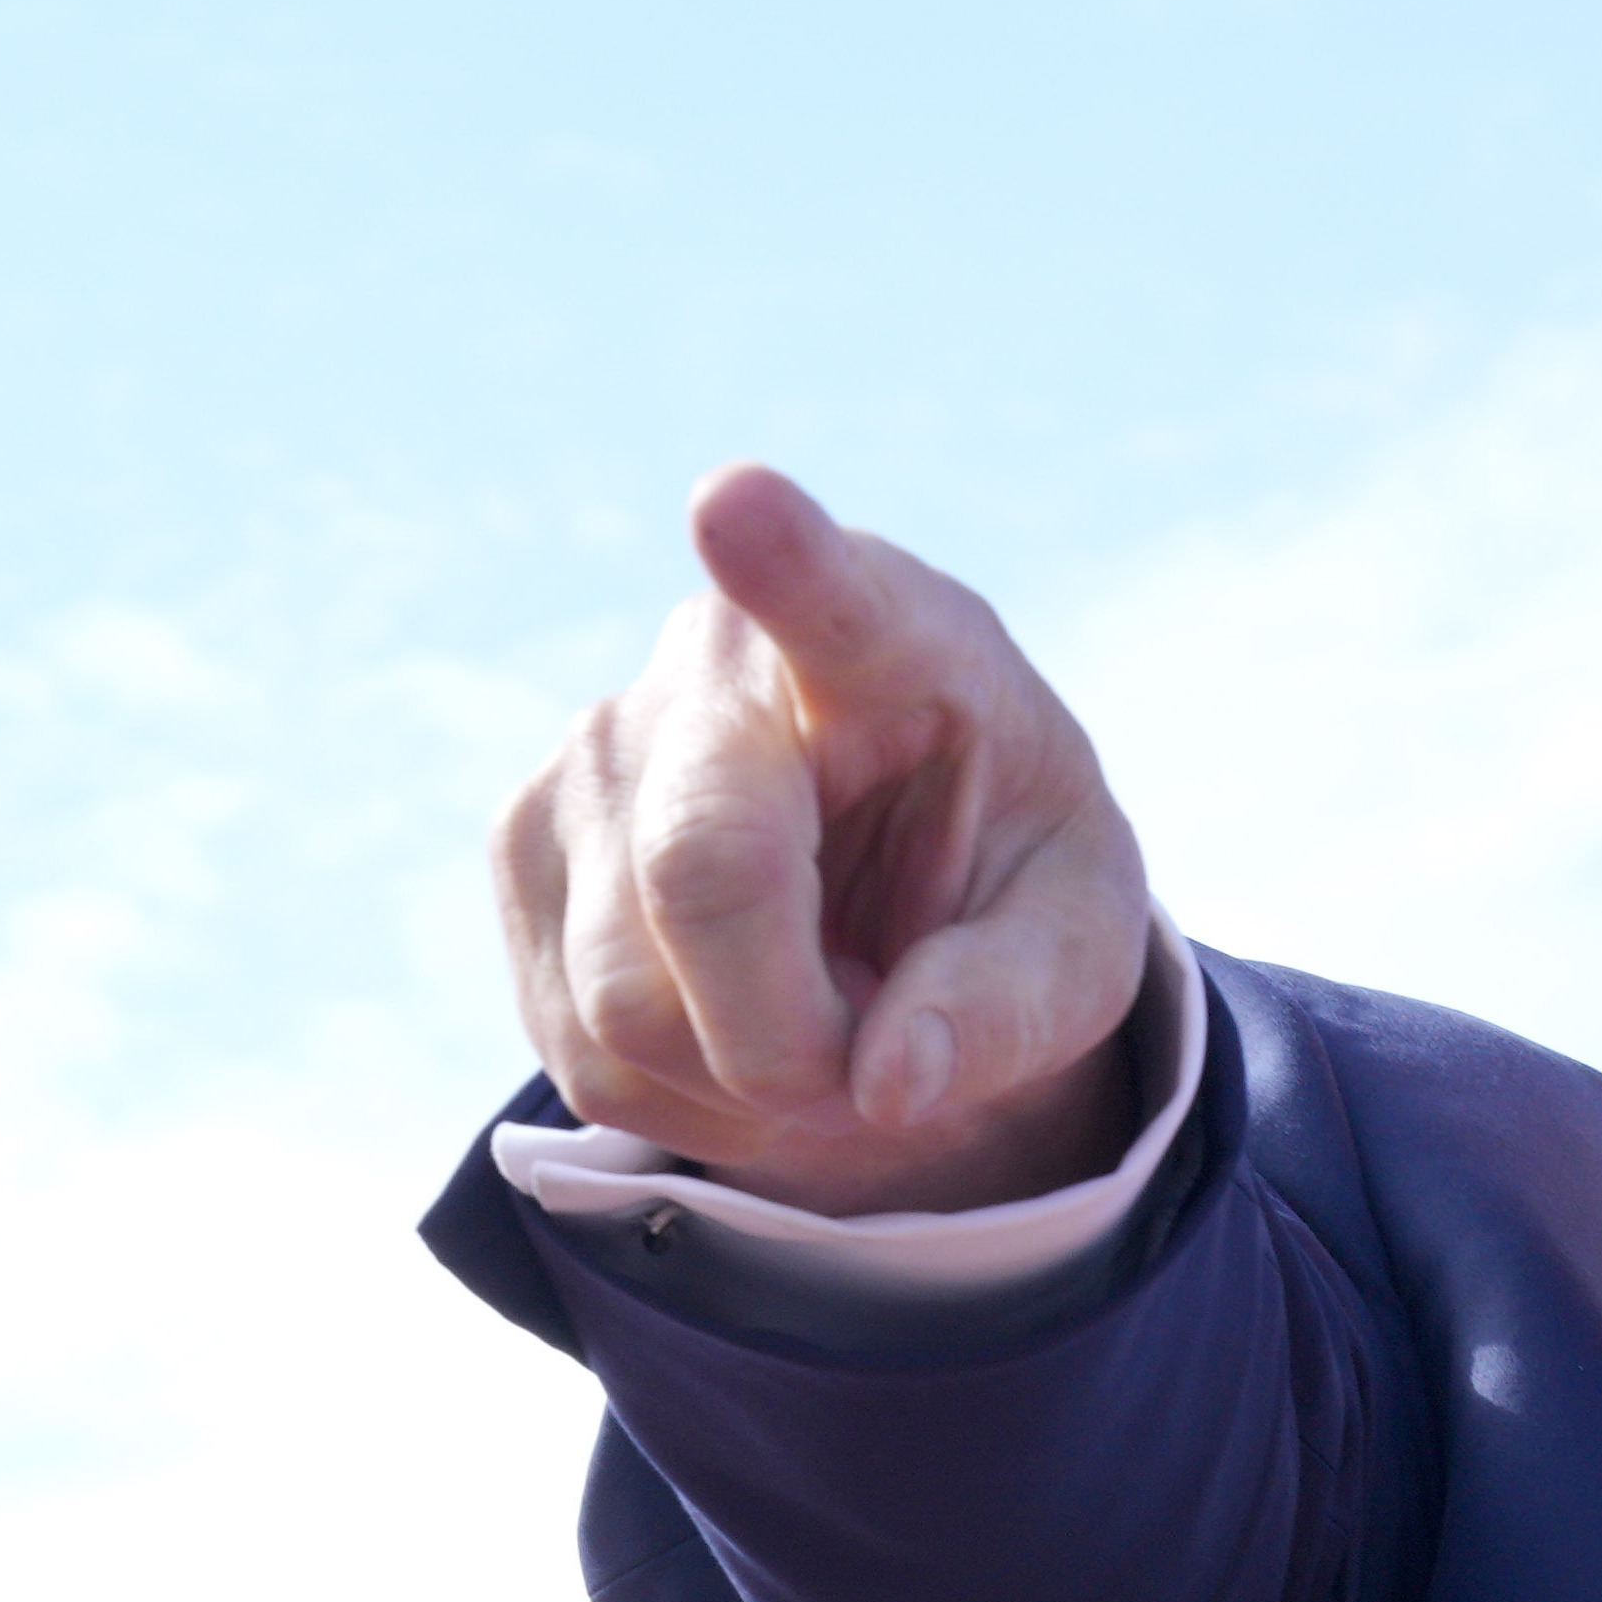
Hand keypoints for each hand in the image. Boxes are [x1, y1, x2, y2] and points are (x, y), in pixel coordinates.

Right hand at [493, 465, 1155, 1216]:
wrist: (897, 878)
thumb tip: (888, 1081)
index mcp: (887, 636)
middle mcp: (710, 667)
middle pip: (702, 879)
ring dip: (744, 1086)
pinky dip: (682, 1098)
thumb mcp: (1077, 942)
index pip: (825, 591)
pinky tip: (739, 1037)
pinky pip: (582, 1048)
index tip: (735, 504)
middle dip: (794, 1040)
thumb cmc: (1002, 881)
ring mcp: (590, 753)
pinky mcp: (524, 847)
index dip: (779, 557)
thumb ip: (1014, 999)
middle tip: (879, 1061)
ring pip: (626, 1003)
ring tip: (821, 1032)